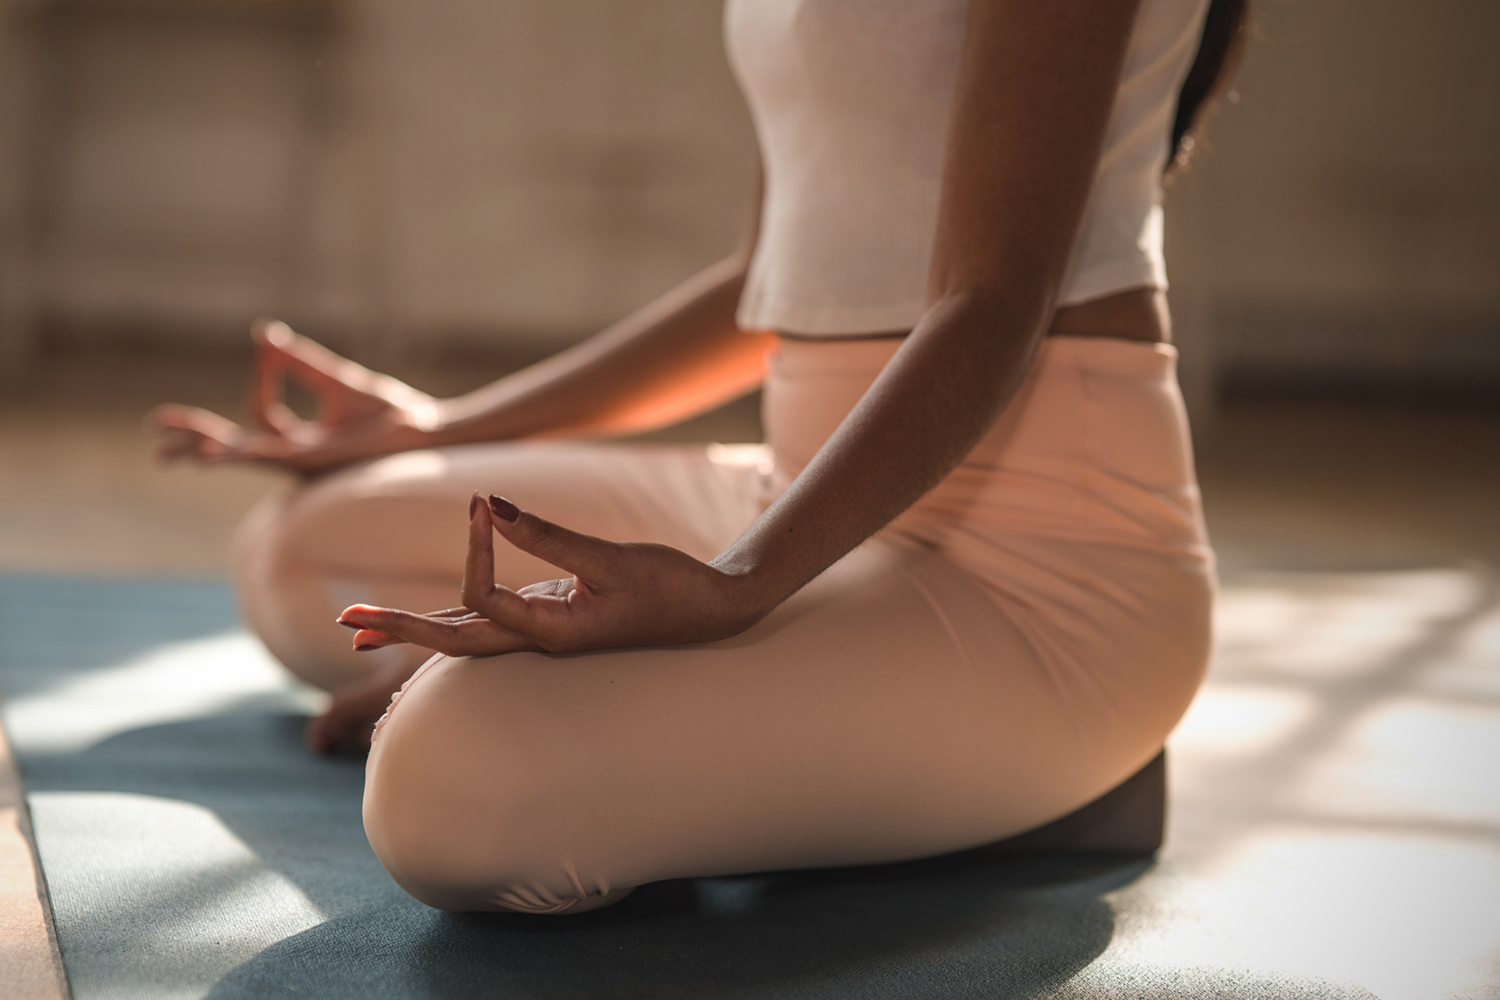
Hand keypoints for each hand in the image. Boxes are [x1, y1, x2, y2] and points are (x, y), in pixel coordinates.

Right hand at [148, 319, 441, 474]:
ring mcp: (303, 463)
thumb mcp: (336, 381)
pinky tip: (213, 454)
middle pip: (234, 449)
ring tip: (173, 451)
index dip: (259, 378)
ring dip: (209, 450)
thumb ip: (299, 362)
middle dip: (196, 439)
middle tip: (156, 432)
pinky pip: (269, 458)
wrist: (424, 428)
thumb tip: (264, 336)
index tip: (267, 348)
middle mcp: (296, 457)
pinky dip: (239, 454)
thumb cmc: (390, 411)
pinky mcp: (316, 462)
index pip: (259, 415)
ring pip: (244, 457)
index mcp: (300, 442)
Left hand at [336, 494, 767, 657]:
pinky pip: (485, 624)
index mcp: (553, 633)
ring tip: (357, 630)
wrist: (713, 613)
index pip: (485, 596)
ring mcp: (540, 635)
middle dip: (398, 631)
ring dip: (410, 631)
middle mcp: (538, 642)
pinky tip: (420, 619)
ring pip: (462, 638)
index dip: (474, 548)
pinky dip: (446, 620)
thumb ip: (551, 537)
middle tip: (346, 625)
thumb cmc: (671, 587)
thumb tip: (495, 506)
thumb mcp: (613, 559)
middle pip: (452, 642)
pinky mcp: (548, 620)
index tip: (483, 503)